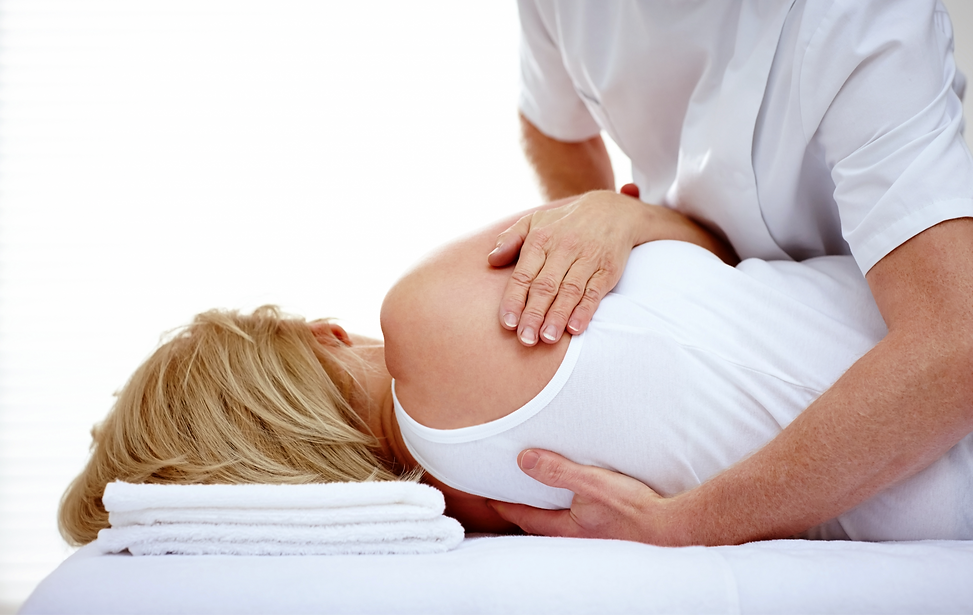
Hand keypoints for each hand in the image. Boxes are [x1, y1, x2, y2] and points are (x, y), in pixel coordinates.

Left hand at [487, 190, 644, 345]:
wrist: (612, 211)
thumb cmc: (565, 223)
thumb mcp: (535, 221)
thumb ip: (510, 240)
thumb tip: (491, 259)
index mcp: (541, 240)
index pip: (523, 275)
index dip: (514, 300)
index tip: (507, 323)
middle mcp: (563, 249)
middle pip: (545, 287)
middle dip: (534, 314)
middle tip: (525, 339)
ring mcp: (587, 259)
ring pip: (569, 291)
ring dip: (557, 317)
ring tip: (547, 339)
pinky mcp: (607, 269)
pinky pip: (594, 292)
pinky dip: (585, 311)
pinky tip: (575, 328)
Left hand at [488, 449, 681, 544]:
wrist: (671, 528)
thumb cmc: (633, 509)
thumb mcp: (591, 483)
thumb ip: (558, 471)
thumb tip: (524, 460)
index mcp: (566, 529)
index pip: (526, 516)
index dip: (505, 505)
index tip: (488, 498)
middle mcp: (576, 538)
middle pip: (540, 525)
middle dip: (522, 512)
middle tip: (507, 499)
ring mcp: (593, 540)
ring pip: (559, 526)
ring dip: (546, 514)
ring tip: (539, 500)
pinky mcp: (610, 535)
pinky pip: (579, 524)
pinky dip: (569, 515)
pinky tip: (578, 507)